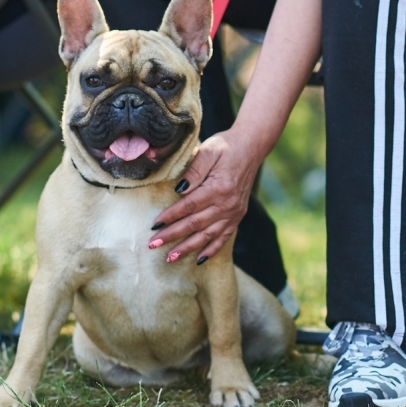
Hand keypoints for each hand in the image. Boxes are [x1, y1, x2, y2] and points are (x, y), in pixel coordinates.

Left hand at [148, 132, 258, 262]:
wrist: (252, 146)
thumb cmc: (226, 146)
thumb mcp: (208, 151)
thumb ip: (194, 171)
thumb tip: (178, 191)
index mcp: (218, 187)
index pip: (189, 207)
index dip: (170, 217)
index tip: (154, 226)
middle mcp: (227, 204)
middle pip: (195, 224)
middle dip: (173, 236)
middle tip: (153, 245)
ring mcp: (234, 212)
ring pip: (208, 235)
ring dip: (188, 248)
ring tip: (170, 258)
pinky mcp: (238, 215)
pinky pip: (224, 237)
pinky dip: (212, 249)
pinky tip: (199, 259)